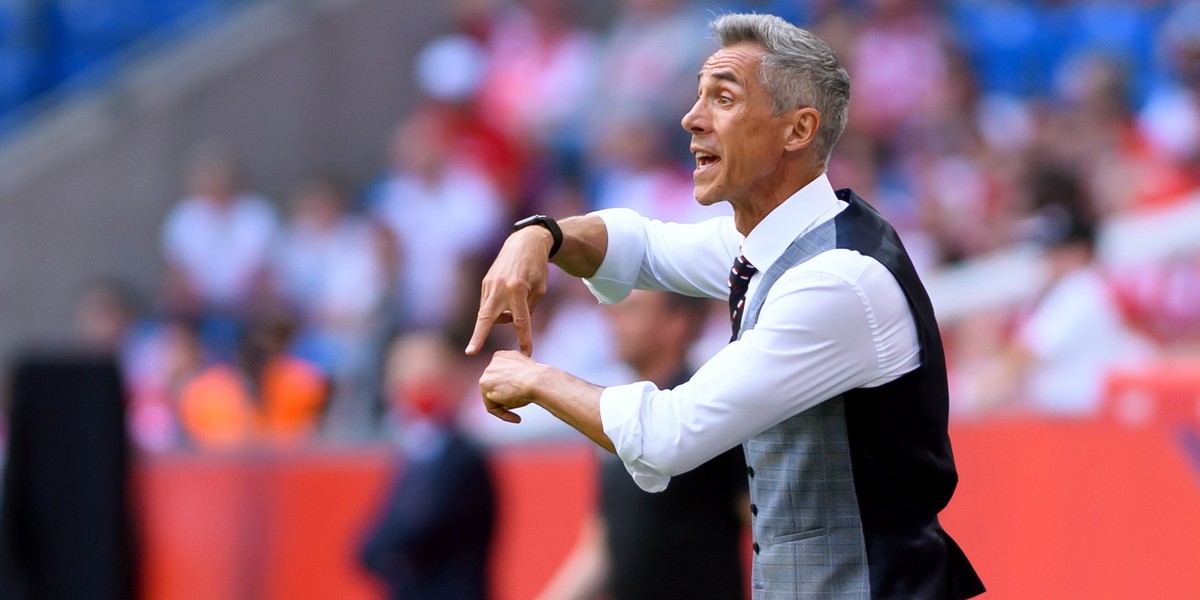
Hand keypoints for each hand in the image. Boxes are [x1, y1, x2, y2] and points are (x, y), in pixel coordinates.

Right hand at [466, 228, 553, 356]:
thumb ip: (527, 308)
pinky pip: (489, 304)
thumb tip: (510, 322)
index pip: (521, 320)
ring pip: (489, 313)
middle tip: (470, 352)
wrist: (525, 242)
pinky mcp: (485, 282)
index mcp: (518, 289)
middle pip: (487, 317)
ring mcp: (489, 284)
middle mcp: (500, 287)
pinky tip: (507, 298)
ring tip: (514, 305)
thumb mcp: (540, 289)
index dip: (524, 339)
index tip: (526, 353)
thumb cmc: (537, 268)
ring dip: (500, 317)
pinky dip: (497, 308)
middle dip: (478, 336)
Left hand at [478, 350, 544, 423]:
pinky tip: (517, 418)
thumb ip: (514, 375)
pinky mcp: (486, 390)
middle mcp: (491, 364)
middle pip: (495, 386)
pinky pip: (492, 407)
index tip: (519, 394)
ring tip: (519, 413)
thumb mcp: (524, 371)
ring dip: (505, 405)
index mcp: (501, 356)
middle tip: (519, 403)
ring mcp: (486, 376)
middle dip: (506, 396)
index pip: (501, 374)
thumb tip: (512, 388)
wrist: (536, 380)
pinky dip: (503, 415)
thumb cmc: (537, 377)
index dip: (510, 386)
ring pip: (492, 396)